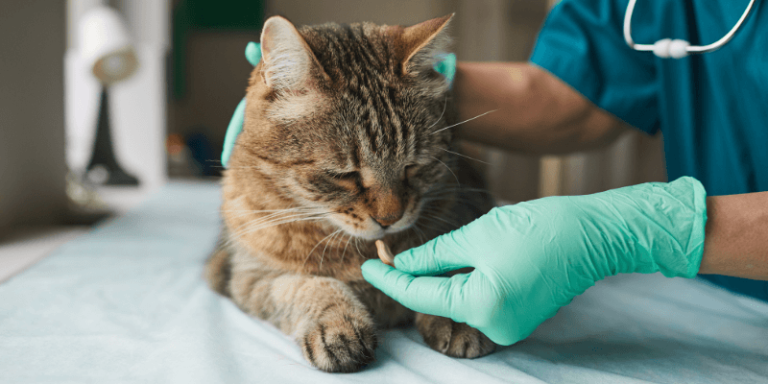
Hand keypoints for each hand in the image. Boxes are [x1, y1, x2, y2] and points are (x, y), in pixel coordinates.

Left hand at [362, 177, 706, 344]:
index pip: (419, 295)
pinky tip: (457, 261)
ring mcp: (509, 326)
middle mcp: (494, 326)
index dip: (390, 278)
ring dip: (440, 278)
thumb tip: (401, 263)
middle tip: (390, 250)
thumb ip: (433, 254)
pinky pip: (479, 300)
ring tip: (427, 251)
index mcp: (481, 307)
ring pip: (458, 300)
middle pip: (438, 300)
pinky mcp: (519, 317)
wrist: (595, 233)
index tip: (368, 265)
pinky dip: (463, 282)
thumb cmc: (540, 227)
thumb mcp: (477, 235)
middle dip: (414, 276)